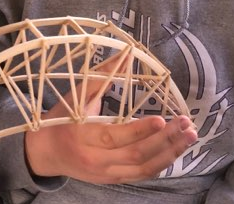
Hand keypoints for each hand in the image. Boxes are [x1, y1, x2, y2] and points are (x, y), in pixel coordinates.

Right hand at [25, 54, 197, 183]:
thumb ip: (100, 76)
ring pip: (143, 168)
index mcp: (82, 136)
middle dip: (165, 140)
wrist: (45, 152)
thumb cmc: (60, 119)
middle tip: (186, 124)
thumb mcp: (75, 96)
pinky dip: (161, 163)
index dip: (140, 130)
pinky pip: (141, 175)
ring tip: (189, 137)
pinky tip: (175, 150)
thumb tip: (123, 55)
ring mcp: (105, 173)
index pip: (115, 137)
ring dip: (170, 153)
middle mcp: (95, 160)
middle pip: (136, 154)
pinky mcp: (112, 179)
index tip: (162, 119)